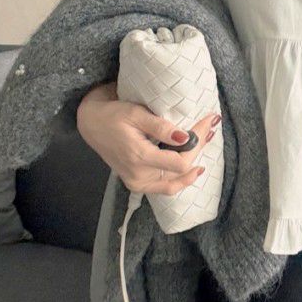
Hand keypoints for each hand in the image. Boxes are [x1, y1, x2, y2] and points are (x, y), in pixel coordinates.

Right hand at [76, 81, 220, 194]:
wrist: (91, 124)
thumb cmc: (112, 115)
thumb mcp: (136, 114)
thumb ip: (161, 127)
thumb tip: (185, 138)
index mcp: (138, 157)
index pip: (180, 161)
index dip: (197, 143)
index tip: (207, 122)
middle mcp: (138, 176)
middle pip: (180, 172)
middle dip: (198, 149)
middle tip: (210, 128)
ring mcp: (137, 182)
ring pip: (174, 184)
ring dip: (192, 166)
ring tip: (205, 142)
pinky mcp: (137, 183)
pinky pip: (164, 187)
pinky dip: (180, 178)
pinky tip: (192, 165)